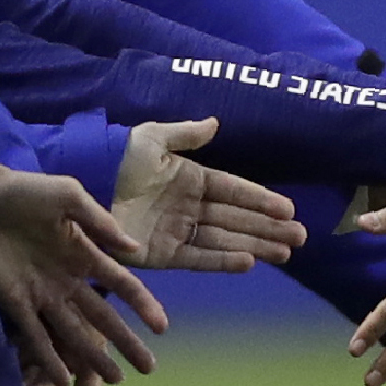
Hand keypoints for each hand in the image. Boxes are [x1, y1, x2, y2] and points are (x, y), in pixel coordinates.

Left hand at [0, 157, 167, 385]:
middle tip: (148, 367)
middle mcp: (67, 279)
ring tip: (116, 379)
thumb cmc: (25, 191)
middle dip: (125, 341)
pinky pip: (34, 334)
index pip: (121, 284)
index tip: (161, 327)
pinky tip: (63, 379)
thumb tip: (133, 248)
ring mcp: (41, 293)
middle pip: (102, 317)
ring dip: (93, 356)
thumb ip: (101, 222)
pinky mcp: (12, 302)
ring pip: (72, 332)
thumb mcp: (69, 197)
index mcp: (84, 252)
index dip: (142, 305)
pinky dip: (48, 357)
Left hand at [112, 119, 306, 270]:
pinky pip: (199, 258)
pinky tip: (250, 262)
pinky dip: (224, 262)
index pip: (235, 190)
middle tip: (300, 238)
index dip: (261, 200)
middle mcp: (190, 207)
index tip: (289, 209)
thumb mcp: (153, 138)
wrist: (85, 185)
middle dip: (269, 228)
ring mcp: (178, 232)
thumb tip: (216, 124)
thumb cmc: (119, 158)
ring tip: (285, 254)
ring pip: (226, 241)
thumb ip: (186, 134)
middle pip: (237, 220)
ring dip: (256, 246)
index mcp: (191, 178)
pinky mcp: (163, 255)